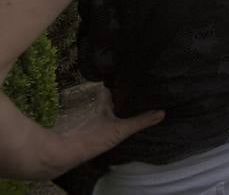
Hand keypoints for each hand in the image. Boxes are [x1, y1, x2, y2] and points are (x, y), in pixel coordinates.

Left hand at [44, 87, 162, 175]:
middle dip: (116, 97)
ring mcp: (91, 125)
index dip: (113, 82)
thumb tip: (161, 112)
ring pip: (103, 114)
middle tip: (130, 92)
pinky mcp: (87, 137)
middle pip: (106, 101)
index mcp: (104, 108)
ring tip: (125, 110)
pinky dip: (106, 126)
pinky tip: (111, 131)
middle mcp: (97, 114)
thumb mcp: (120, 129)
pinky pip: (100, 127)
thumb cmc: (91, 138)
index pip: (107, 90)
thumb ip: (140, 121)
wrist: (66, 154)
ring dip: (112, 112)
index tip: (121, 75)